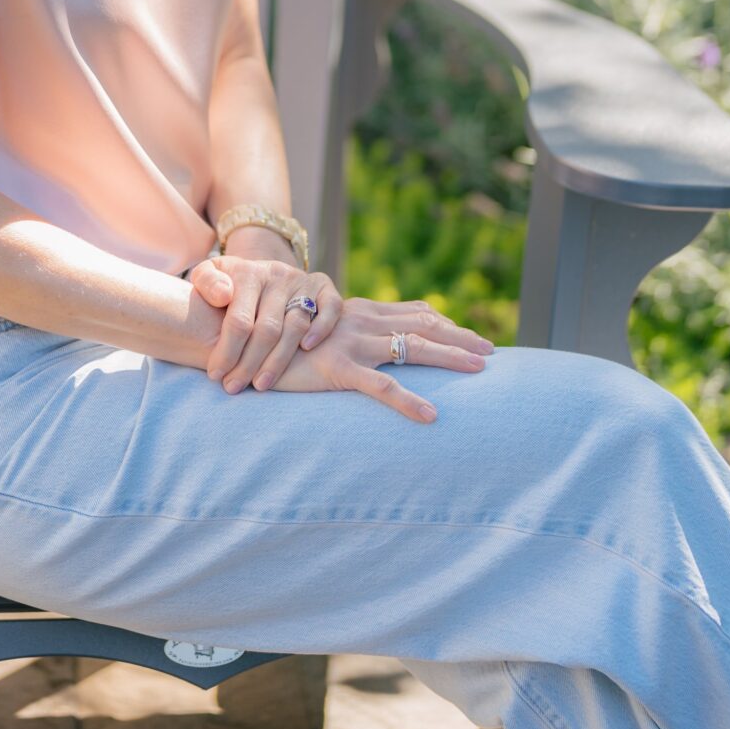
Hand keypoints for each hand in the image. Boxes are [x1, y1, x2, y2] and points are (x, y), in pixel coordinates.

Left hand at [187, 251, 341, 392]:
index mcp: (248, 272)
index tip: (215, 375)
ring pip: (296, 324)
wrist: (259, 271)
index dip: (227, 351)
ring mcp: (301, 280)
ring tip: (261, 384)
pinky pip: (331, 307)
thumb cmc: (228, 284)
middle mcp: (277, 275)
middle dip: (248, 364)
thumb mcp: (208, 275)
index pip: (239, 319)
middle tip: (234, 387)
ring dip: (279, 360)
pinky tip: (306, 349)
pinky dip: (322, 328)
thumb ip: (206, 282)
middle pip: (267, 328)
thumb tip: (223, 296)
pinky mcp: (322, 285)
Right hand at [264, 296, 494, 422]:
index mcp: (356, 313)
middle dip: (459, 337)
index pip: (411, 312)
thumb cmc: (273, 343)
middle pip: (422, 325)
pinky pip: (380, 387)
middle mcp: (359, 321)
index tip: (470, 335)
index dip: (444, 323)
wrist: (237, 339)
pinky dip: (408, 402)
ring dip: (451, 357)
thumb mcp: (313, 334)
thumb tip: (364, 349)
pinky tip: (431, 416)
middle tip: (491, 351)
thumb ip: (338, 335)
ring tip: (481, 370)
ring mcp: (350, 343)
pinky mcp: (337, 368)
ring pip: (413, 348)